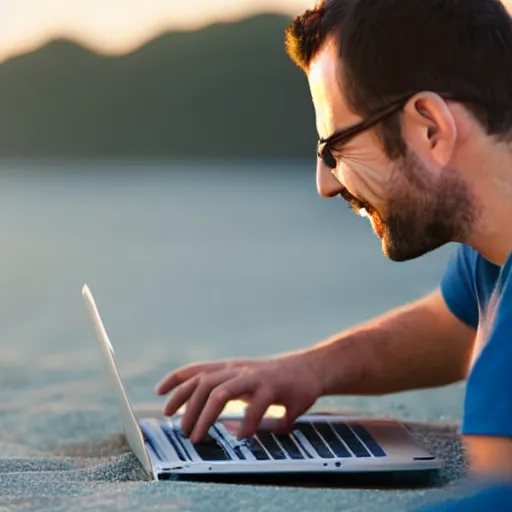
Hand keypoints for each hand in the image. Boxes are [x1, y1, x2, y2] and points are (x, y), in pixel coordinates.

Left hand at [155, 352, 322, 442]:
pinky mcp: (275, 388)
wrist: (311, 368)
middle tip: (182, 431)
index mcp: (231, 368)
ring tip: (198, 437)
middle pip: (204, 384)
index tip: (159, 394)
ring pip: (222, 393)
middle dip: (187, 407)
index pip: (198, 370)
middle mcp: (239, 370)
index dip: (176, 380)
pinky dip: (245, 424)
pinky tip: (242, 436)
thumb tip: (199, 413)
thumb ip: (226, 390)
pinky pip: (255, 408)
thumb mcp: (246, 379)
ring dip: (205, 417)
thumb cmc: (274, 378)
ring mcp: (256, 378)